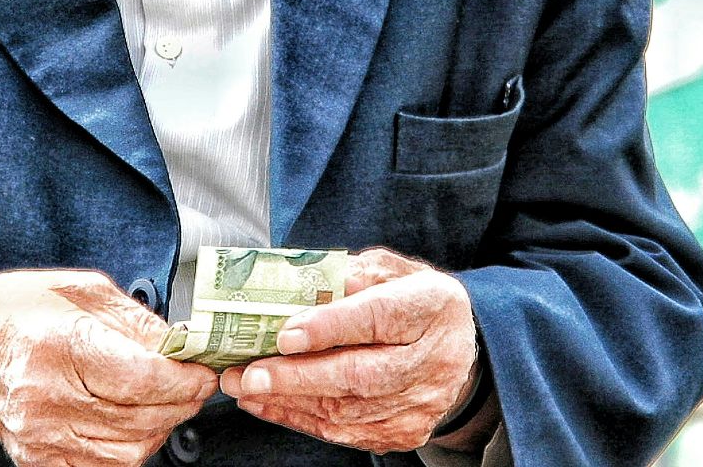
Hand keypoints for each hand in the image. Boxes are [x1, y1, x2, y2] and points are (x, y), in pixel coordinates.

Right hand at [0, 270, 218, 466]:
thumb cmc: (18, 311)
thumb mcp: (82, 290)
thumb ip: (137, 321)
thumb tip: (182, 346)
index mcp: (58, 343)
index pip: (141, 377)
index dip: (184, 379)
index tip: (202, 372)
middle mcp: (45, 395)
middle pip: (140, 417)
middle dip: (180, 403)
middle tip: (194, 385)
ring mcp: (39, 435)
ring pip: (128, 452)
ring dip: (159, 428)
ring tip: (163, 402)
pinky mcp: (37, 461)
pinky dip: (129, 451)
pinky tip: (132, 424)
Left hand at [219, 248, 480, 452]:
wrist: (458, 346)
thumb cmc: (411, 300)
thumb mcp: (391, 270)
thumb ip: (352, 273)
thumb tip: (302, 284)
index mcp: (432, 305)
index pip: (379, 317)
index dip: (330, 327)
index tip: (285, 334)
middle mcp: (434, 359)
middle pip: (361, 375)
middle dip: (298, 377)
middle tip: (249, 374)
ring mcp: (422, 403)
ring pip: (348, 411)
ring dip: (288, 401)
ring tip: (244, 387)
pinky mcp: (406, 431)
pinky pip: (346, 432)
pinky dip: (301, 419)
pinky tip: (269, 404)